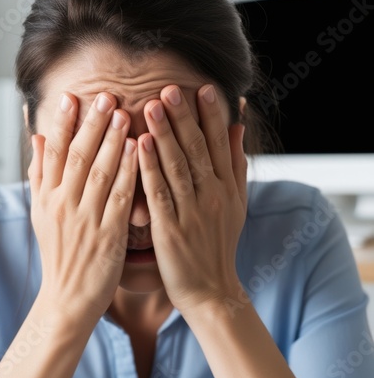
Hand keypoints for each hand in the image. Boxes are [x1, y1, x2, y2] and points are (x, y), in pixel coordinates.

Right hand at [28, 92, 137, 322]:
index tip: (72, 97)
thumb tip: (38, 138)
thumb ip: (40, 174)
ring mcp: (85, 219)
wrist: (67, 298)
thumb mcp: (41, 213)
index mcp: (46, 197)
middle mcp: (62, 204)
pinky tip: (137, 149)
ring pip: (97, 172)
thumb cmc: (59, 252)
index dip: (62, 123)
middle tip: (105, 96)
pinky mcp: (107, 234)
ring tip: (123, 113)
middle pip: (76, 157)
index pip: (53, 153)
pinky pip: (118, 197)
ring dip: (110, 141)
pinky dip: (126, 171)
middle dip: (91, 124)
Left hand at [137, 84, 246, 312]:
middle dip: (184, 118)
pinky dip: (150, 167)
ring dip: (165, 135)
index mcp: (227, 188)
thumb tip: (238, 125)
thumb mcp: (237, 203)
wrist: (211, 289)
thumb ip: (236, 163)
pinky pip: (158, 193)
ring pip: (178, 167)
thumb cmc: (219, 243)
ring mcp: (191, 212)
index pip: (220, 144)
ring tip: (153, 106)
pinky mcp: (170, 229)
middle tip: (170, 88)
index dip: (211, 115)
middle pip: (198, 150)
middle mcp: (213, 196)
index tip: (203, 88)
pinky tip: (139, 144)